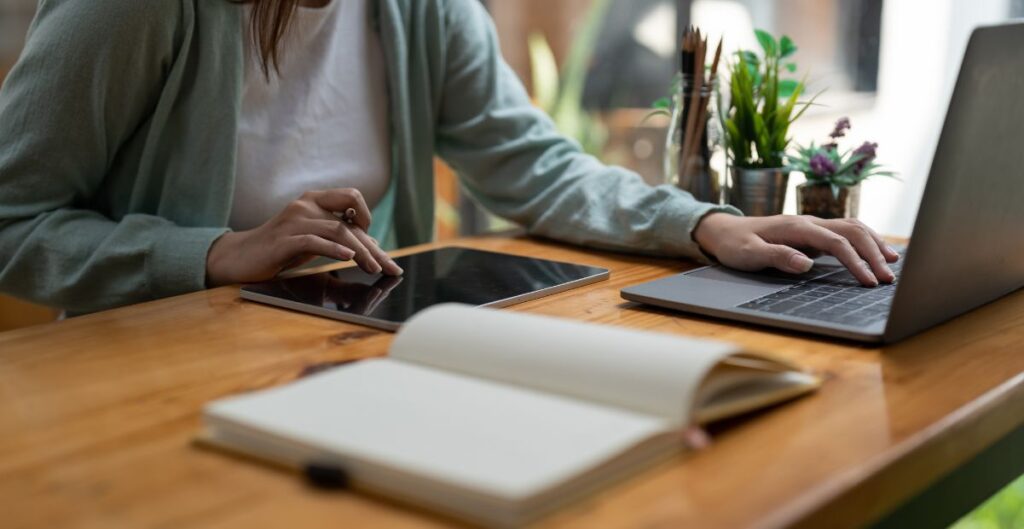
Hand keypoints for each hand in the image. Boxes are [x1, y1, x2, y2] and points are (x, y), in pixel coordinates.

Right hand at [205, 189, 402, 286]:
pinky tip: (349, 259)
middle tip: (390, 267)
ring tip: (373, 269)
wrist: (240, 257)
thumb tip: (373, 244)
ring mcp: (294, 221)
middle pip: (350, 220)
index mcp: (314, 199)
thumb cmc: (280, 248)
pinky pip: (314, 241)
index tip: (380, 248)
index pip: (352, 200)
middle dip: (373, 246)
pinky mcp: (283, 240)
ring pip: (337, 230)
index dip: (370, 220)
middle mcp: (305, 204)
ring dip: (360, 252)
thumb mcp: (314, 239)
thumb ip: (338, 237)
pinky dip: (334, 250)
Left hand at [693, 213, 899, 286]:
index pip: (835, 242)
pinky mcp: (813, 234)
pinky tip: (876, 252)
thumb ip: (777, 256)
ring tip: (893, 263)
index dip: (855, 261)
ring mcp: (812, 226)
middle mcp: (809, 222)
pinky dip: (864, 241)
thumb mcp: (749, 254)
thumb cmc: (735, 245)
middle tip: (889, 278)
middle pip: (851, 231)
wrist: (725, 231)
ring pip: (852, 228)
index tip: (868, 281)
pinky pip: (845, 233)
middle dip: (873, 253)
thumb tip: (806, 264)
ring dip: (874, 244)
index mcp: (796, 227)